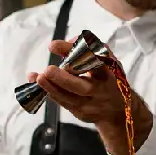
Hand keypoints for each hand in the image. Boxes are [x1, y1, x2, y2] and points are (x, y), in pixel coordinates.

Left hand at [30, 39, 153, 154]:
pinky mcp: (80, 113)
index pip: (94, 62)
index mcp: (108, 74)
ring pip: (68, 97)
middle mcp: (99, 91)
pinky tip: (36, 83)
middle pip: (80, 86)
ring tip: (37, 77)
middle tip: (48, 70)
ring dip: (51, 87)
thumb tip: (71, 41)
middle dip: (63, 78)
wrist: (119, 112)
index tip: (56, 46)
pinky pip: (63, 103)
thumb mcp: (109, 63)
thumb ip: (92, 49)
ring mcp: (90, 104)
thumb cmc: (110, 80)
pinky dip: (49, 92)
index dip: (76, 54)